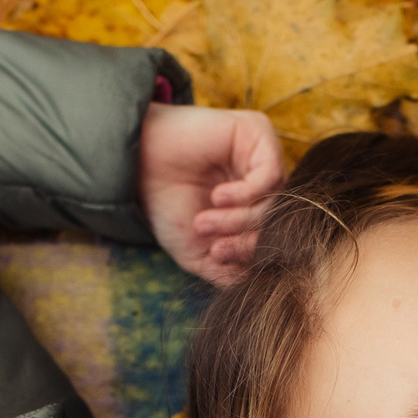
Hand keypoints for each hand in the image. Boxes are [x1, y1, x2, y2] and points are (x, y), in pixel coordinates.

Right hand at [138, 102, 281, 284]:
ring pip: (275, 201)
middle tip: (215, 247)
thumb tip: (260, 284)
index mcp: (254, 205)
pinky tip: (218, 196)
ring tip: (204, 221)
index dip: (251, 255)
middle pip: (279, 221)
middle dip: (247, 241)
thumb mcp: (199, 252)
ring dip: (239, 220)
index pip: (273, 237)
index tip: (218, 257)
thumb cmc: (167, 204)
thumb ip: (229, 271)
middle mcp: (264, 180)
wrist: (139, 164)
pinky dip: (245, 194)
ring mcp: (263, 156)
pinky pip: (270, 175)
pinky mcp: (259, 133)